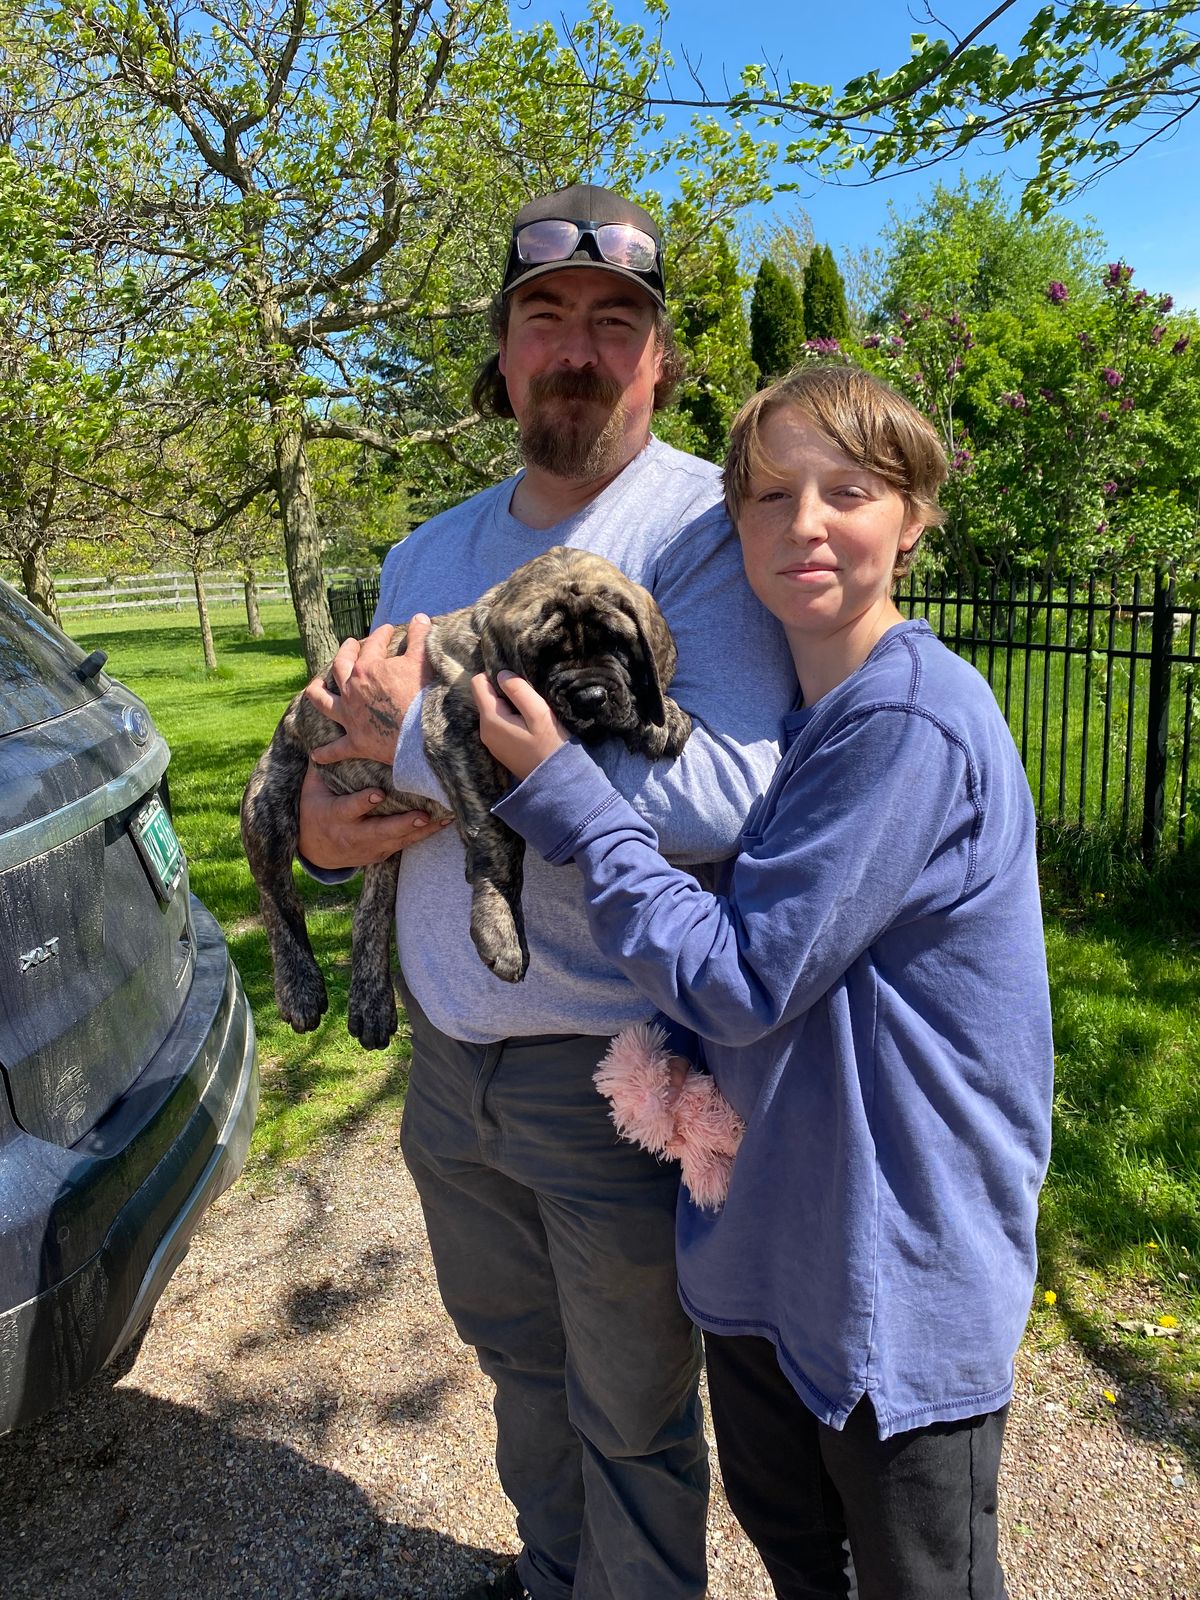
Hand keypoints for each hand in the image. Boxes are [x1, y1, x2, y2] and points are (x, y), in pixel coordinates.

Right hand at [297, 761, 450, 868]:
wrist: (314, 851)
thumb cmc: (315, 811)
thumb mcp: (311, 791)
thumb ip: (321, 769)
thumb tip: (325, 739)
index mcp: (335, 816)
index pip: (350, 809)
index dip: (363, 803)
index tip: (378, 794)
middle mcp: (353, 835)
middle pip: (380, 831)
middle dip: (402, 824)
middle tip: (422, 815)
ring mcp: (369, 848)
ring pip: (398, 840)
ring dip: (422, 831)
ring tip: (444, 819)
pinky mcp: (381, 854)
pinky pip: (404, 845)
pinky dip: (423, 835)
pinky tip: (442, 825)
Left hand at [305, 614, 432, 768]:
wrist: (422, 735)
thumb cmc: (423, 696)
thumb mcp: (422, 661)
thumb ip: (419, 637)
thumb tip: (420, 617)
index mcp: (366, 669)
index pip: (372, 645)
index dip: (381, 634)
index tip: (387, 630)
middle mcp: (351, 691)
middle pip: (340, 667)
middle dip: (344, 653)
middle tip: (349, 645)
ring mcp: (350, 717)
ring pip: (323, 701)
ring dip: (317, 693)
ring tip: (314, 687)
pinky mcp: (355, 742)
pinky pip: (336, 749)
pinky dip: (326, 753)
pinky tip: (316, 755)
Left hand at [472, 670, 567, 780]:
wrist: (555, 782)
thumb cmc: (550, 746)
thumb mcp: (538, 713)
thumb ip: (519, 691)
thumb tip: (501, 674)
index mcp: (491, 719)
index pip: (477, 683)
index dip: (494, 675)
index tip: (516, 679)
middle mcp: (484, 730)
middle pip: (485, 697)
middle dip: (503, 690)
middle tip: (528, 695)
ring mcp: (491, 742)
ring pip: (492, 710)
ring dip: (508, 705)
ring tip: (531, 710)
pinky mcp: (500, 748)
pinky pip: (498, 724)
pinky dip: (510, 717)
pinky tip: (528, 724)